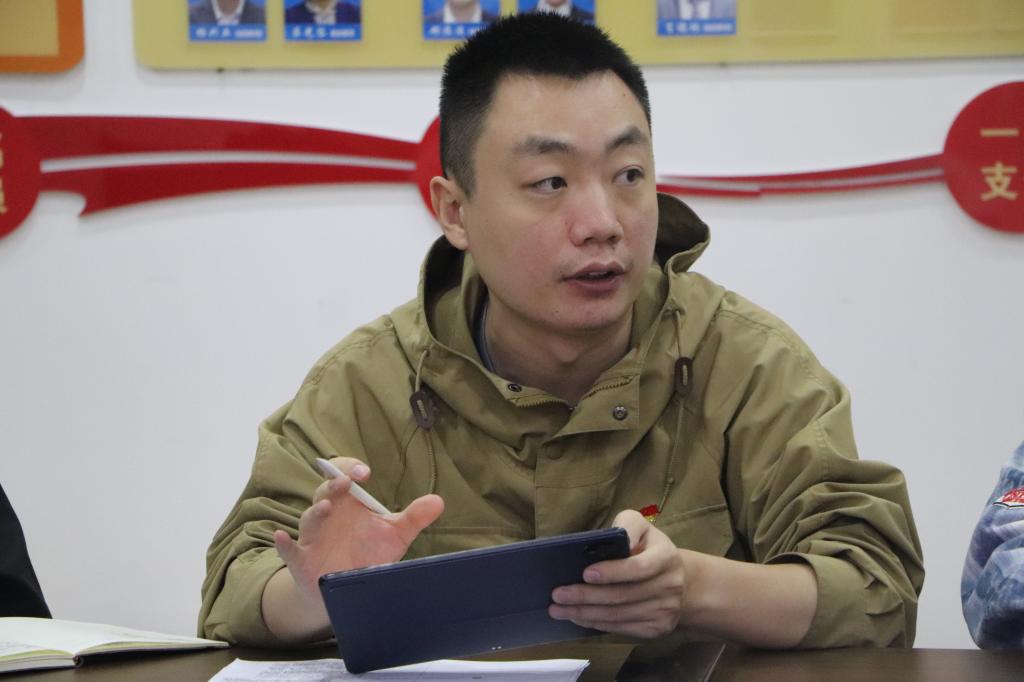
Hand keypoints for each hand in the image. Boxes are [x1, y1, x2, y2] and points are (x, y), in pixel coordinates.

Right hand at [273, 456, 443, 602]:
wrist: (345, 588)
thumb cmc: (367, 553)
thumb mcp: (394, 535)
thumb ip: (414, 518)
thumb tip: (438, 501)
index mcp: (348, 503)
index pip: (343, 474)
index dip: (350, 468)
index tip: (364, 472)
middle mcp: (329, 515)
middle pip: (325, 491)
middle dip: (334, 484)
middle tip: (347, 480)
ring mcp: (313, 537)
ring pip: (309, 518)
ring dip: (317, 511)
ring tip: (328, 506)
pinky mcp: (301, 561)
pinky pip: (288, 550)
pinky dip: (283, 544)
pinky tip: (281, 536)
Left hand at [549, 510, 686, 638]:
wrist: (679, 580)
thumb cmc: (649, 548)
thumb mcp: (641, 527)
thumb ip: (626, 526)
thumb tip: (608, 541)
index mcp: (666, 557)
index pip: (639, 567)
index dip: (613, 572)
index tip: (585, 573)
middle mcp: (670, 586)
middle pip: (623, 596)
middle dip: (587, 596)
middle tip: (558, 595)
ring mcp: (665, 611)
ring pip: (619, 616)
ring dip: (585, 613)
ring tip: (558, 609)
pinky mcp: (658, 629)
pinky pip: (622, 628)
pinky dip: (597, 623)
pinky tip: (578, 618)